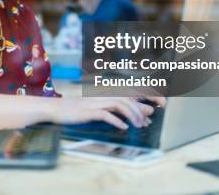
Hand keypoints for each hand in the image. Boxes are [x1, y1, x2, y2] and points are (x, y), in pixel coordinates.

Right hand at [50, 96, 164, 128]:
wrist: (56, 109)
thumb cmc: (78, 110)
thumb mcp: (102, 108)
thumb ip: (120, 109)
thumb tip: (143, 112)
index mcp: (108, 93)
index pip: (132, 90)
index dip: (148, 94)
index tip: (162, 103)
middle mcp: (104, 95)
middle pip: (128, 98)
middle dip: (142, 108)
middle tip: (150, 120)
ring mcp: (96, 103)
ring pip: (119, 105)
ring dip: (132, 115)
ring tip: (139, 126)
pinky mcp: (88, 111)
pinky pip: (105, 114)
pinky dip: (116, 120)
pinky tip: (123, 128)